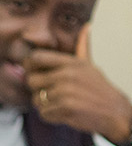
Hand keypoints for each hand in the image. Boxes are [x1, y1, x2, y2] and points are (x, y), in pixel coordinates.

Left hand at [26, 24, 131, 143]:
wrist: (116, 113)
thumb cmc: (99, 91)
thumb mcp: (89, 67)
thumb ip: (76, 53)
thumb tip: (86, 28)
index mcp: (72, 63)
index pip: (36, 57)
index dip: (29, 66)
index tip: (34, 73)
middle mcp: (67, 74)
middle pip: (31, 80)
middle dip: (37, 90)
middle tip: (52, 94)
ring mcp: (65, 91)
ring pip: (36, 99)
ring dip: (46, 105)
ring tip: (62, 103)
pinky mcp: (65, 107)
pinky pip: (43, 113)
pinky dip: (52, 116)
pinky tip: (65, 113)